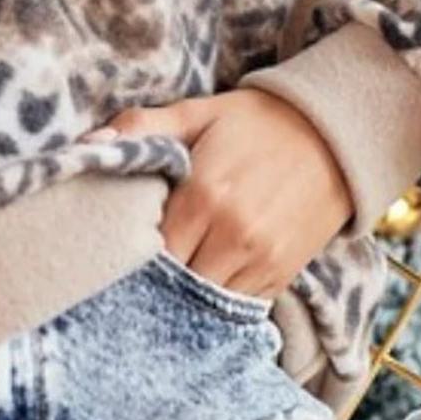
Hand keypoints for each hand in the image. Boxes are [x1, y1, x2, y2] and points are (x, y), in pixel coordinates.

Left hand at [80, 90, 352, 297]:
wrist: (333, 134)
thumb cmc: (254, 122)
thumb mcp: (196, 113)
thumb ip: (140, 128)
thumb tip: (87, 143)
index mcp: (202, 195)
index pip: (148, 251)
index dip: (127, 256)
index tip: (111, 254)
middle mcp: (232, 235)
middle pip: (174, 284)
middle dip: (152, 283)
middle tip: (131, 278)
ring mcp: (260, 260)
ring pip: (205, 304)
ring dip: (184, 299)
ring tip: (162, 289)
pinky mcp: (282, 275)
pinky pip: (239, 306)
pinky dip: (217, 302)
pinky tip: (203, 286)